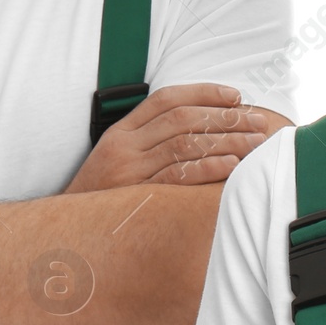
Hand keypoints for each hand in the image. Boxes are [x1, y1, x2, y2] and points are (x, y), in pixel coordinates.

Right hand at [65, 84, 286, 192]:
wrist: (67, 232)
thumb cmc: (102, 197)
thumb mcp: (117, 160)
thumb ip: (150, 142)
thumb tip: (203, 130)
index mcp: (121, 131)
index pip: (167, 98)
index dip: (204, 92)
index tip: (236, 95)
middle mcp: (124, 145)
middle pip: (183, 119)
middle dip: (225, 117)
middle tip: (258, 120)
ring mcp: (129, 171)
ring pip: (185, 144)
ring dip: (226, 141)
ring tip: (255, 143)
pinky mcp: (136, 196)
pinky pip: (179, 177)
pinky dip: (209, 168)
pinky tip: (232, 166)